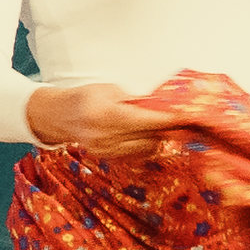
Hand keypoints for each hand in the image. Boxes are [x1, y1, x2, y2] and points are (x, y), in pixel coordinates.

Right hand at [26, 80, 170, 152]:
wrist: (60, 116)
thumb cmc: (87, 97)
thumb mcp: (111, 90)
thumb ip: (136, 101)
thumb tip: (165, 108)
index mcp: (105, 114)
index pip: (148, 120)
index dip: (171, 119)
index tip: (189, 116)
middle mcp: (105, 136)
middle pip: (150, 136)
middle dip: (168, 129)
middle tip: (181, 120)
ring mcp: (105, 150)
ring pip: (147, 148)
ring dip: (158, 138)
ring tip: (162, 127)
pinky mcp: (108, 158)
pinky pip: (138, 155)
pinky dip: (147, 146)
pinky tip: (146, 136)